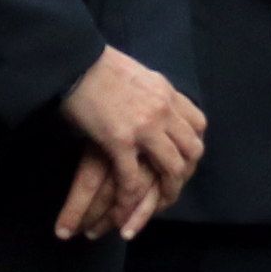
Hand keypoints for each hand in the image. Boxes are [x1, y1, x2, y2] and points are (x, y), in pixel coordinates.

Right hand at [55, 45, 203, 239]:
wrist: (73, 62)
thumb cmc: (95, 66)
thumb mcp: (137, 75)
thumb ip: (150, 93)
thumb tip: (150, 103)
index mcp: (167, 92)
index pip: (198, 123)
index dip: (193, 144)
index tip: (184, 158)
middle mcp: (163, 109)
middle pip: (192, 149)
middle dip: (186, 173)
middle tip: (172, 188)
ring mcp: (144, 126)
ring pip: (172, 168)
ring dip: (167, 191)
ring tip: (155, 206)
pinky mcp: (120, 141)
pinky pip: (132, 179)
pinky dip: (129, 199)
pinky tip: (123, 209)